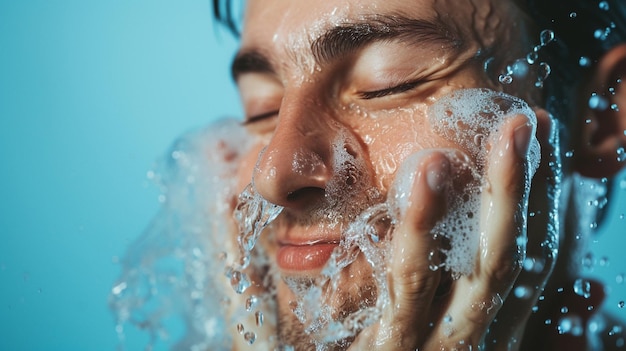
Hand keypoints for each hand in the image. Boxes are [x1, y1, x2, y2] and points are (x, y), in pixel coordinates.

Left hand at [349, 110, 554, 350]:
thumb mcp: (361, 313)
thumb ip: (374, 266)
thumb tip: (351, 209)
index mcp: (467, 327)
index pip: (516, 258)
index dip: (533, 199)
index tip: (534, 139)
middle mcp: (466, 338)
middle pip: (515, 258)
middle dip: (530, 188)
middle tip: (532, 121)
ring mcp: (434, 348)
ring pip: (485, 271)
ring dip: (500, 197)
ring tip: (507, 135)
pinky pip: (412, 286)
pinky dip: (423, 228)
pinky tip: (427, 175)